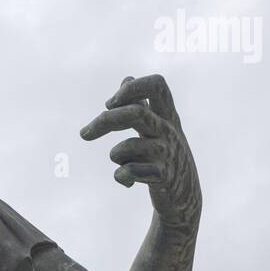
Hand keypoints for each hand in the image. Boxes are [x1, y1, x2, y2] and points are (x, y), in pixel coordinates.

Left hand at [80, 75, 200, 225]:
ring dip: (116, 156)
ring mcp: (167, 153)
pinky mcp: (162, 176)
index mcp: (167, 115)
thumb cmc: (166, 155)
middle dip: (104, 122)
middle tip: (84, 134)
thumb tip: (127, 78)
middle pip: (135, 114)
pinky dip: (121, 175)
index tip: (110, 103)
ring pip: (126, 147)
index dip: (132, 88)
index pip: (157, 85)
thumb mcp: (158, 127)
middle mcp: (168, 130)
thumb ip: (142, 103)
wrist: (185, 193)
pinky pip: (129, 171)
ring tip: (122, 163)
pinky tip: (126, 180)